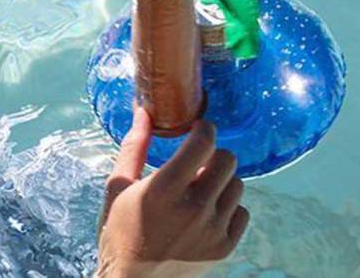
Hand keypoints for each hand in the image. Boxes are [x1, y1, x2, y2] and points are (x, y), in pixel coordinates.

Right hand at [97, 106, 249, 276]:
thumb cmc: (118, 231)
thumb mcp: (117, 187)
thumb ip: (133, 147)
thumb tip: (143, 111)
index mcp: (162, 190)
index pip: (203, 144)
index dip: (205, 129)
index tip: (198, 129)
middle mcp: (192, 209)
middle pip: (227, 160)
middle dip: (213, 154)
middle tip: (196, 162)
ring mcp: (212, 231)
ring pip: (237, 184)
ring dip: (220, 181)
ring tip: (198, 189)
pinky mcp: (224, 248)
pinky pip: (241, 212)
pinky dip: (226, 208)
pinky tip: (205, 212)